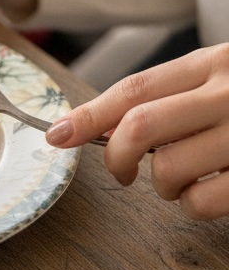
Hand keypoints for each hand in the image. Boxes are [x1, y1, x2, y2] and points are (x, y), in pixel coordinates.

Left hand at [45, 44, 228, 219]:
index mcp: (212, 64)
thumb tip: (107, 128)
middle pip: (140, 124)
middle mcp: (227, 94)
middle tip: (122, 171)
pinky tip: (210, 188)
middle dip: (117, 156)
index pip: (135, 88)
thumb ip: (171, 97)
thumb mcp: (218, 81)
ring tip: (186, 178)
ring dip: (163, 186)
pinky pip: (200, 201)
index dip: (89, 114)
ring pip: (168, 168)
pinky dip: (193, 204)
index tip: (58, 134)